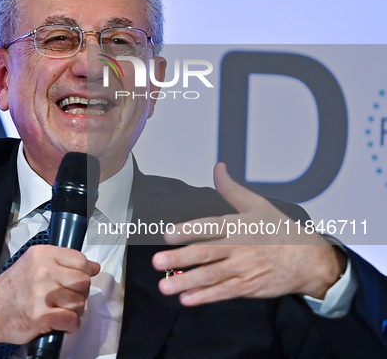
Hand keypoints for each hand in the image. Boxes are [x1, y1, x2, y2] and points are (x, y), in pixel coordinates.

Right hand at [0, 245, 99, 344]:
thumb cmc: (14, 287)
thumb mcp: (34, 263)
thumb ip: (63, 261)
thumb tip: (93, 267)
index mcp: (42, 254)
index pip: (80, 260)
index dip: (84, 272)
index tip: (77, 279)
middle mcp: (43, 271)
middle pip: (83, 281)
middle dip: (80, 292)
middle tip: (68, 297)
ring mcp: (42, 294)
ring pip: (80, 302)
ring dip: (74, 310)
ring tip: (62, 310)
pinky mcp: (41, 316)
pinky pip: (72, 320)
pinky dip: (71, 324)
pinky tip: (61, 322)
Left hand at [152, 162, 346, 306]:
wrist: (310, 260)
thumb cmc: (280, 231)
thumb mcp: (257, 205)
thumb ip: (231, 189)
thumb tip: (219, 168)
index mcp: (237, 225)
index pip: (208, 227)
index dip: (187, 231)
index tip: (168, 234)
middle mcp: (238, 247)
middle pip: (205, 253)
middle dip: (180, 258)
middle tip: (157, 262)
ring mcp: (243, 269)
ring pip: (211, 275)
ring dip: (186, 281)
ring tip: (165, 286)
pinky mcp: (248, 287)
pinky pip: (223, 292)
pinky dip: (205, 296)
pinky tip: (188, 299)